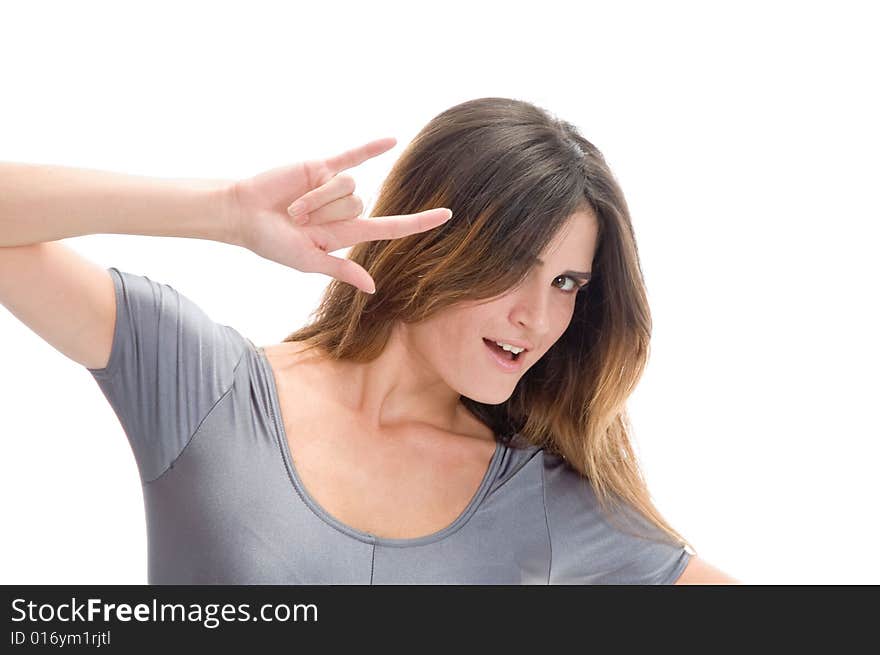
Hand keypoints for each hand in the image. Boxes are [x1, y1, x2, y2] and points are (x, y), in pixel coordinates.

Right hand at [226, 137, 451, 293]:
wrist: (243, 214)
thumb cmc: (272, 243)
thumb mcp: (308, 261)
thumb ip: (341, 269)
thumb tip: (374, 288)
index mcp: (345, 235)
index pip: (391, 227)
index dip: (419, 222)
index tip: (448, 215)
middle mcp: (344, 210)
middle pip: (361, 204)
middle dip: (327, 212)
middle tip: (297, 221)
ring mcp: (335, 186)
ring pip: (349, 185)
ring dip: (318, 197)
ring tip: (293, 206)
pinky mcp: (322, 166)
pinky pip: (352, 156)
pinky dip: (372, 148)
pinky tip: (394, 140)